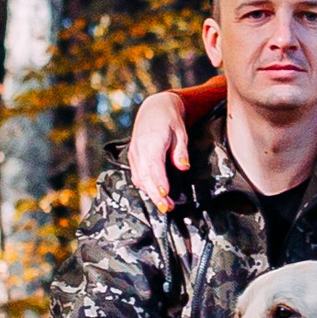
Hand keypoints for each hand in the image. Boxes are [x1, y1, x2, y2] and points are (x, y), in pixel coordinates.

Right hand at [128, 89, 192, 210]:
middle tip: (167, 208)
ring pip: (139, 178)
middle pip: (144, 177)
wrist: (154, 109)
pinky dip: (145, 186)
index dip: (158, 183)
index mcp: (152, 141)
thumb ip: (181, 151)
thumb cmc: (170, 120)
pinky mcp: (133, 156)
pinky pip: (137, 175)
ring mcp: (134, 153)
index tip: (165, 196)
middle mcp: (139, 149)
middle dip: (155, 195)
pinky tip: (155, 193)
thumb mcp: (180, 132)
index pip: (153, 166)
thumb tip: (183, 167)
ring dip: (150, 193)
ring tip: (165, 205)